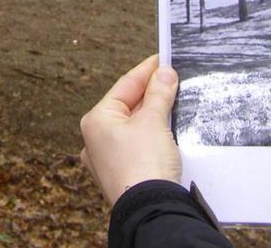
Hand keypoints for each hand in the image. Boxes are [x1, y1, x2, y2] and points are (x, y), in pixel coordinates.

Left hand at [80, 55, 181, 206]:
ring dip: (154, 115)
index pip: (125, 86)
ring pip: (134, 127)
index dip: (146, 71)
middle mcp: (96, 140)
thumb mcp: (154, 121)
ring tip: (174, 100)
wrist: (151, 210)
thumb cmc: (144, 165)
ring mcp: (108, 160)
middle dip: (152, 93)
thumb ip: (159, 94)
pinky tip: (168, 130)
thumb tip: (164, 73)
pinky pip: (138, 146)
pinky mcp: (123, 175)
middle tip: (173, 78)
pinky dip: (152, 135)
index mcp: (96, 121)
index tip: (163, 59)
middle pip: (128, 106)